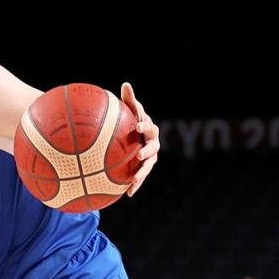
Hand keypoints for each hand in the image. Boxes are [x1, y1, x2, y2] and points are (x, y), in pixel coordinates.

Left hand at [121, 82, 159, 196]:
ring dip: (142, 173)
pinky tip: (128, 194)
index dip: (144, 126)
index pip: (148, 126)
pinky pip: (140, 177)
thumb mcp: (129, 111)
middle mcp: (153, 143)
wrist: (136, 137)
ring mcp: (150, 157)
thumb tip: (126, 83)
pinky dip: (136, 185)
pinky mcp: (144, 168)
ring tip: (134, 180)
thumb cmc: (131, 122)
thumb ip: (129, 100)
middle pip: (153, 147)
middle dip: (147, 151)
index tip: (137, 126)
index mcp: (149, 130)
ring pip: (148, 166)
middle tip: (140, 154)